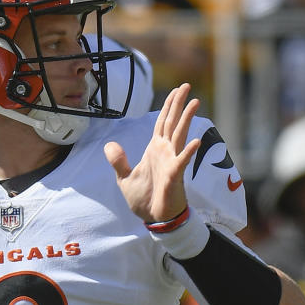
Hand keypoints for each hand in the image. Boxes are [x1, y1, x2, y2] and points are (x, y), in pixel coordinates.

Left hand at [104, 83, 200, 222]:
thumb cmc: (143, 198)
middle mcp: (166, 152)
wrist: (153, 218)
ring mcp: (172, 162)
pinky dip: (188, 152)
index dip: (168, 106)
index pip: (162, 122)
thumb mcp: (124, 177)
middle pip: (173, 122)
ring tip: (194, 102)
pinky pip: (182, 161)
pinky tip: (195, 142)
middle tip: (186, 86)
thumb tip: (109, 144)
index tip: (175, 90)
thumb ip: (117, 160)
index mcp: (154, 149)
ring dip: (187, 119)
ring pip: (180, 136)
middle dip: (179, 104)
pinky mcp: (175, 176)